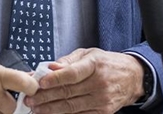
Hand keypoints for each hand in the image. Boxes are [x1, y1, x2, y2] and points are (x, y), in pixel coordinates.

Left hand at [25, 48, 143, 113]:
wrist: (133, 78)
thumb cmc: (108, 64)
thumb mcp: (89, 54)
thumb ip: (68, 61)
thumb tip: (50, 68)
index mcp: (95, 64)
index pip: (72, 73)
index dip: (55, 79)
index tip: (39, 82)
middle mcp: (99, 83)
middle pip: (68, 92)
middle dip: (45, 97)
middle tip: (30, 98)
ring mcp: (102, 100)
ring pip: (71, 107)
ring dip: (51, 109)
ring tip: (36, 108)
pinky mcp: (103, 112)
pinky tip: (52, 113)